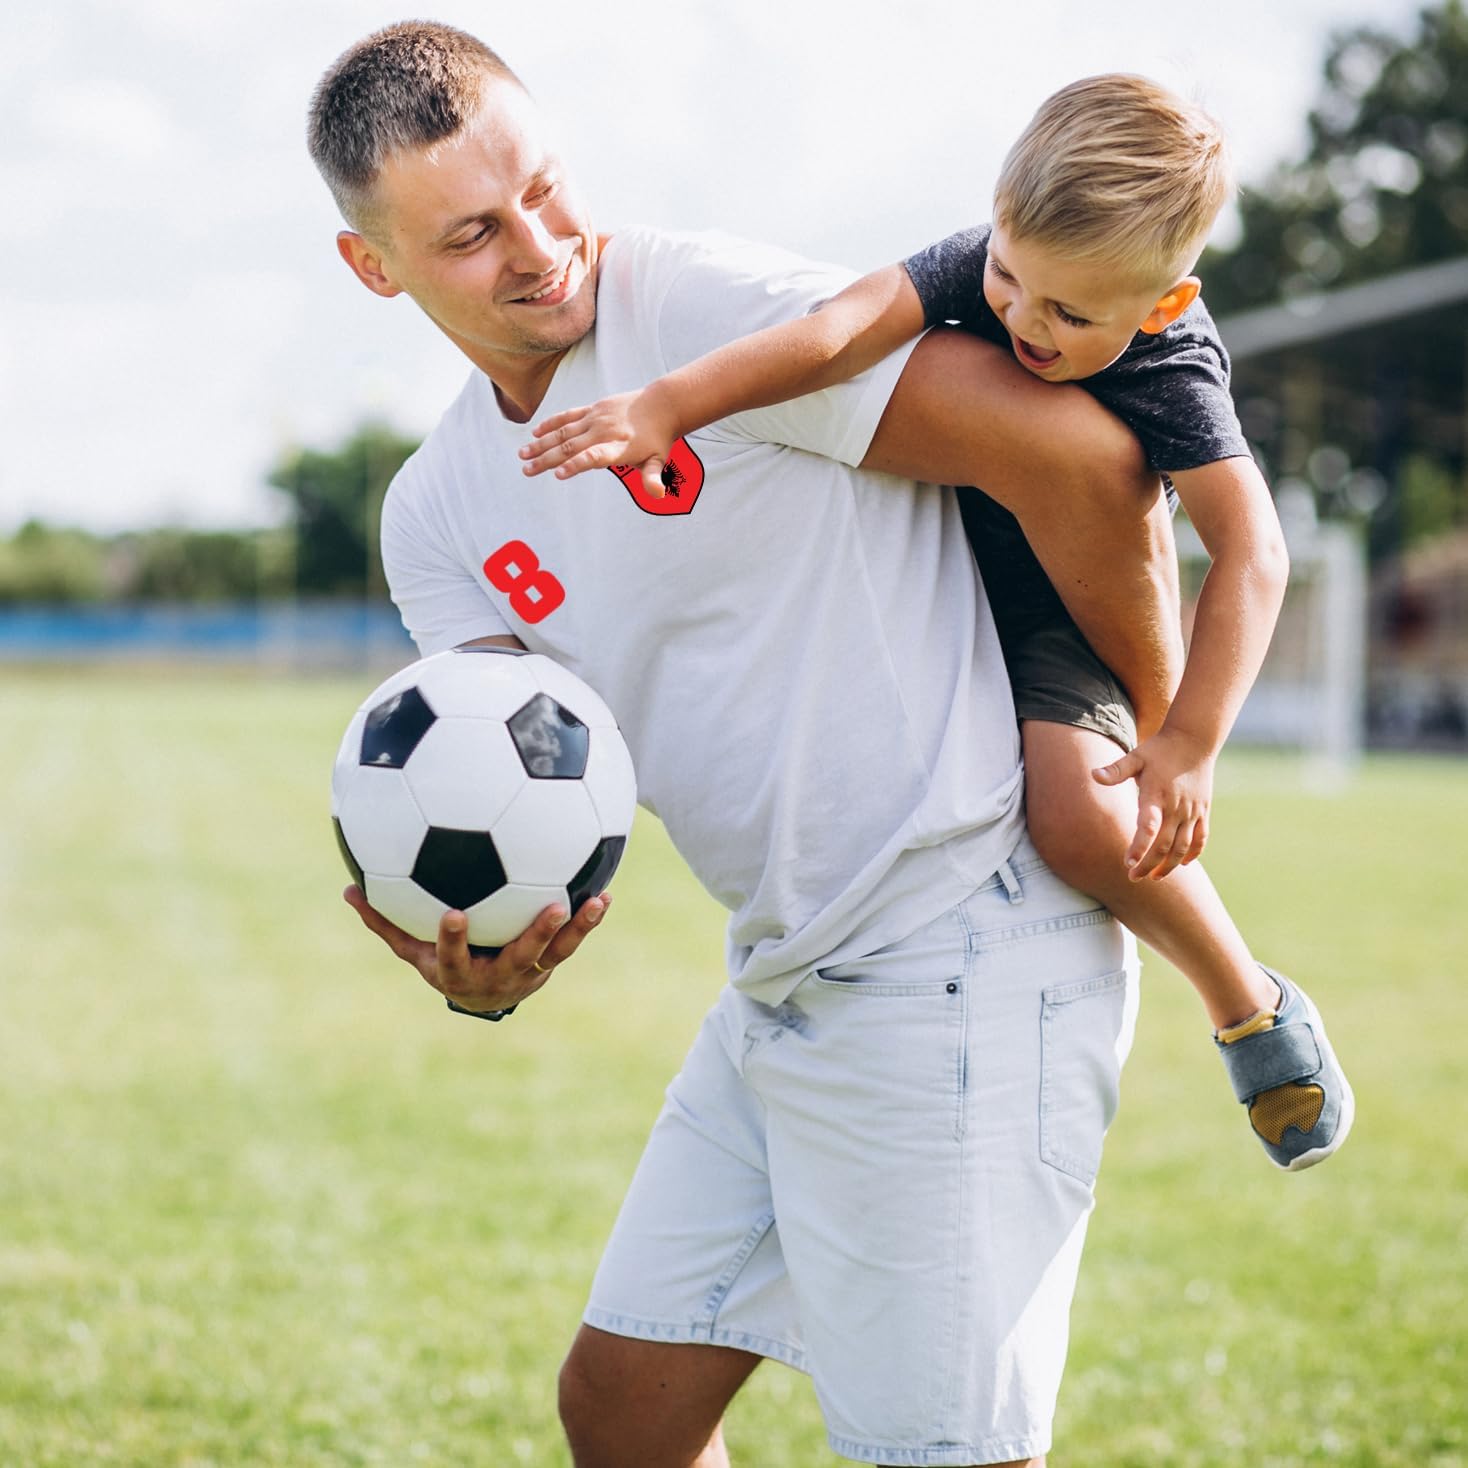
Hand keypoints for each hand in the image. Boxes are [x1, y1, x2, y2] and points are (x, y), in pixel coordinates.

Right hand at [343, 886, 610, 1012]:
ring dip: (576, 928)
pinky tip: (605, 894)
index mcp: (459, 972)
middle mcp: (498, 975)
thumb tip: (347, 889)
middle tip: (552, 905)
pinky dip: (588, 920)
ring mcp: (529, 971)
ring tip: (594, 902)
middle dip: (535, 935)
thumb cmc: (443, 962)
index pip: (453, 957)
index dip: (453, 940)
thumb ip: (385, 922)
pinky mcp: (550, 962)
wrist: (483, 998)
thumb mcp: (412, 949)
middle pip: (519, 957)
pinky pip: (572, 942)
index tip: (454, 914)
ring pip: (556, 952)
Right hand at [520, 385, 680, 497]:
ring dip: (542, 444)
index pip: (595, 456)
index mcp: (619, 447)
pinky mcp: (592, 409)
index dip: (576, 465)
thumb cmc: (657, 438)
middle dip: (547, 459)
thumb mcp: (658, 460)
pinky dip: (551, 424)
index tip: (558, 474)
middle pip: (571, 446)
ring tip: (523, 455)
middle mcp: (604, 431)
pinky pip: (568, 416)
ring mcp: (596, 418)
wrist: (661, 404)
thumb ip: (653, 477)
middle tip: (527, 471)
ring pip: (564, 432)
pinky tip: (536, 433)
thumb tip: (659, 494)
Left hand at [1091, 726, 1216, 880]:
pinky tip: (1182, 864)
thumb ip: (1116, 770)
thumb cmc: (1159, 749)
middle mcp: (1176, 807)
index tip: (1128, 863)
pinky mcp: (1203, 811)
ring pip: (1183, 847)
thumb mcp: (1136, 756)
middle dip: (1149, 864)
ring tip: (1155, 878)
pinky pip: (1201, 838)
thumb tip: (1093, 775)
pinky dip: (1192, 853)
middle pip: (1165, 845)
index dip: (1139, 847)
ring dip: (1170, 865)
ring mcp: (1192, 811)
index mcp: (1157, 795)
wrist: (1194, 740)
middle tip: (1133, 878)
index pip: (1148, 827)